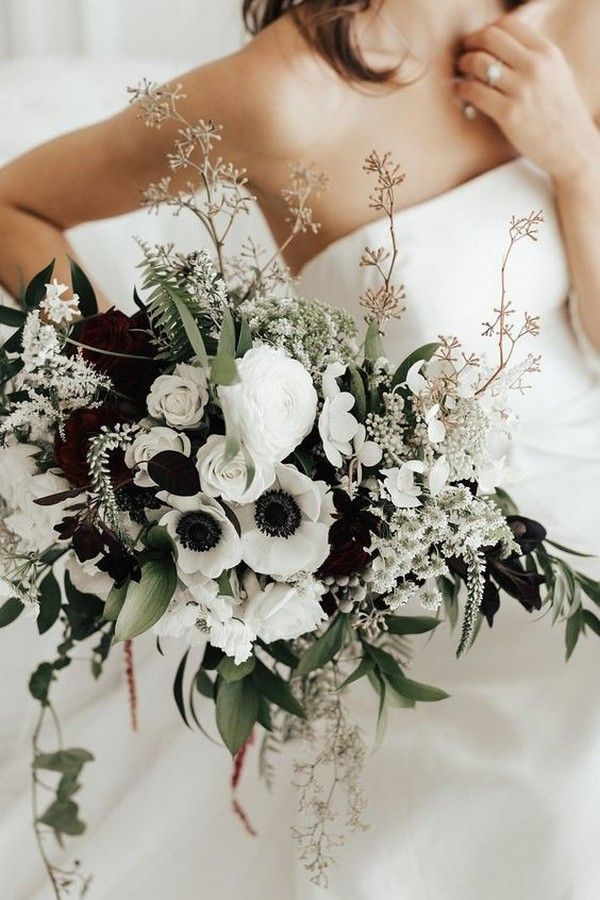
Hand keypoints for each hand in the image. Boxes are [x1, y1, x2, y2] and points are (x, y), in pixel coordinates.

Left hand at [455, 16, 599, 184]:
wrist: (571, 146)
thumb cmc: (560, 111)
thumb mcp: (557, 73)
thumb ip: (534, 56)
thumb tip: (499, 45)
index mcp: (547, 52)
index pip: (508, 25)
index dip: (486, 31)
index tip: (478, 41)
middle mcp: (535, 66)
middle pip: (490, 38)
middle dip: (470, 44)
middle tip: (464, 54)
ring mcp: (521, 90)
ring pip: (478, 63)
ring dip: (463, 64)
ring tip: (462, 72)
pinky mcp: (508, 114)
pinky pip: (474, 92)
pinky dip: (462, 89)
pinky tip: (462, 91)